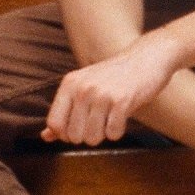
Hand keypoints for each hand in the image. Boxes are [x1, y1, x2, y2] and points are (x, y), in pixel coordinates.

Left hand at [41, 30, 183, 145]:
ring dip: (103, 135)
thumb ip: (65, 111)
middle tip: (99, 123)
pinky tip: (122, 118)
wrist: (149, 57)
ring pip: (92, 137)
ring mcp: (102, 94)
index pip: (54, 124)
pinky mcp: (122, 100)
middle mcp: (83, 88)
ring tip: (111, 119)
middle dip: (87, 136)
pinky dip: (118, 132)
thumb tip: (46, 136)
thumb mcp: (85, 86)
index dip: (66, 134)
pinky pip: (113, 133)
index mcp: (70, 84)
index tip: (80, 129)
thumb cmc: (116, 75)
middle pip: (73, 135)